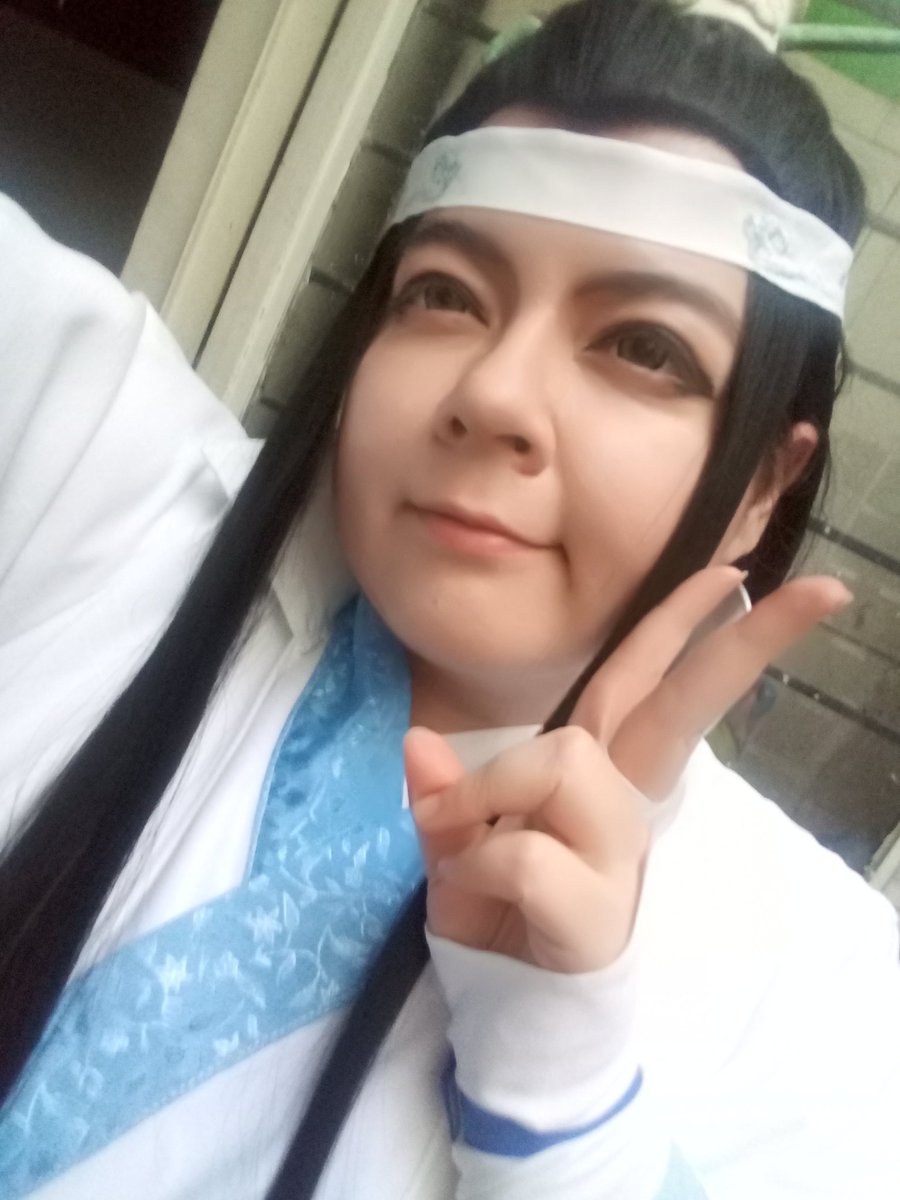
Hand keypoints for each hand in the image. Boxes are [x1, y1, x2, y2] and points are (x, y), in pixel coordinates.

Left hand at [406, 567, 850, 973]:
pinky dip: (473, 856)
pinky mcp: (599, 912)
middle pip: (678, 707)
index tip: (740, 571)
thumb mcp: (456, 844)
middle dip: (740, 647)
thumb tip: (419, 742)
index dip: (681, 624)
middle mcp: (623, 803)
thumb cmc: (496, 913)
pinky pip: (522, 850)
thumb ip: (445, 793)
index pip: (643, 681)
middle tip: (819, 593)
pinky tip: (469, 884)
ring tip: (457, 830)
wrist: (511, 1014)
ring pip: (567, 760)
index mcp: (601, 773)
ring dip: (493, 787)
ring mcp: (618, 855)